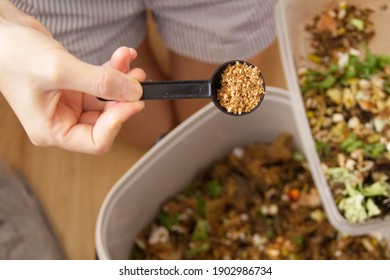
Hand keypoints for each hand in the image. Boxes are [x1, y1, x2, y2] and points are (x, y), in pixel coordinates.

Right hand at [0, 1, 145, 153]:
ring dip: (122, 81)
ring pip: (107, 100)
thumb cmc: (11, 54)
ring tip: (130, 64)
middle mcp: (62, 120)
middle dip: (123, 99)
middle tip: (136, 81)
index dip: (118, 123)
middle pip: (105, 120)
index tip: (133, 102)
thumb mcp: (60, 70)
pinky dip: (113, 70)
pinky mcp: (74, 86)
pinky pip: (101, 83)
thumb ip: (99, 83)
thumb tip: (133, 92)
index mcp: (52, 131)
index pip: (96, 141)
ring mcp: (69, 103)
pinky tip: (122, 57)